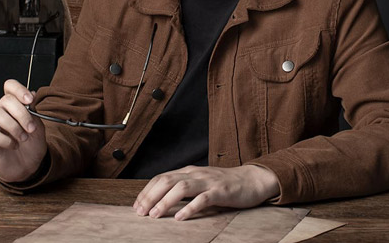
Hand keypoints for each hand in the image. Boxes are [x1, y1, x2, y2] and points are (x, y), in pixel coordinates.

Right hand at [0, 79, 46, 182]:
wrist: (28, 165)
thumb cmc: (32, 143)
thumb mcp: (38, 124)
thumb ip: (34, 110)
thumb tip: (32, 93)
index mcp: (14, 104)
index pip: (10, 86)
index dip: (19, 89)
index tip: (30, 100)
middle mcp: (0, 110)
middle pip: (6, 100)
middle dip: (22, 114)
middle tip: (31, 128)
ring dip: (14, 127)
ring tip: (24, 138)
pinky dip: (7, 140)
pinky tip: (14, 145)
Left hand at [133, 164, 279, 220]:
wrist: (251, 180)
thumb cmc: (224, 184)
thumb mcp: (200, 182)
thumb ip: (184, 186)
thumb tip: (160, 199)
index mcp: (189, 171)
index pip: (162, 177)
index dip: (147, 191)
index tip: (136, 206)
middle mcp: (196, 173)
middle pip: (168, 180)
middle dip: (151, 196)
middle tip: (140, 212)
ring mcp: (208, 182)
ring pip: (182, 187)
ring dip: (165, 201)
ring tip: (154, 215)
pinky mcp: (221, 192)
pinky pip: (203, 199)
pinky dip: (190, 208)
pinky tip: (180, 218)